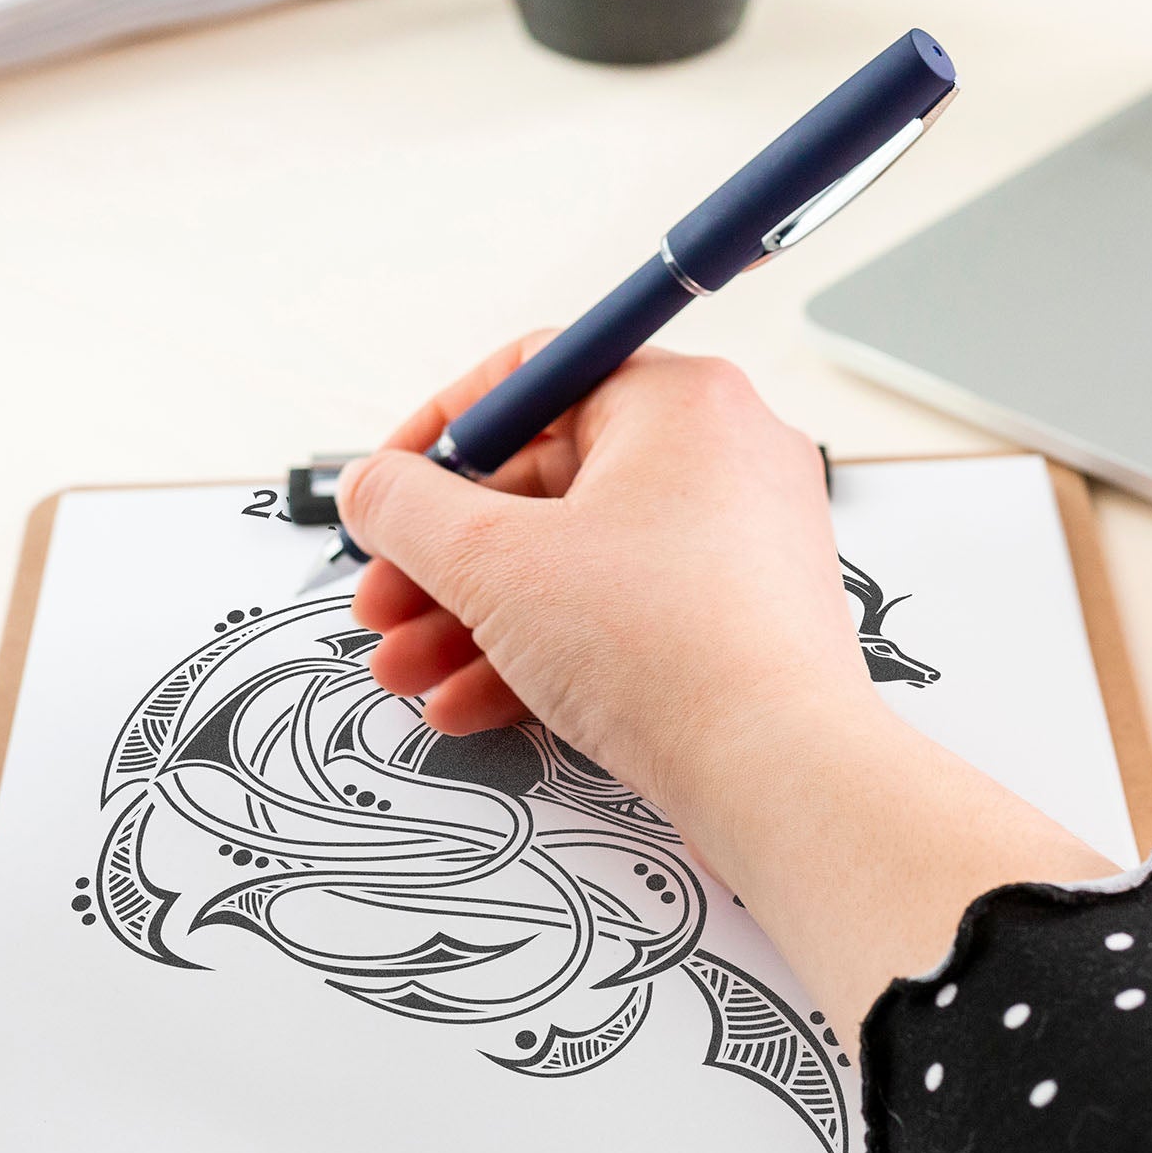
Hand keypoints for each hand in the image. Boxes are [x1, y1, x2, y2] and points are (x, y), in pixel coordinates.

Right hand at [339, 338, 874, 825]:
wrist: (779, 775)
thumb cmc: (668, 650)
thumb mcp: (493, 563)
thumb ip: (408, 509)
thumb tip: (372, 487)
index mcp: (678, 402)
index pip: (533, 378)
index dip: (438, 435)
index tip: (388, 490)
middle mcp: (722, 459)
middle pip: (544, 486)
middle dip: (444, 560)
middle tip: (383, 606)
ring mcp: (739, 547)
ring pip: (576, 565)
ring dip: (476, 619)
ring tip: (408, 672)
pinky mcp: (739, 626)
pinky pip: (622, 619)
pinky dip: (545, 654)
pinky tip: (470, 704)